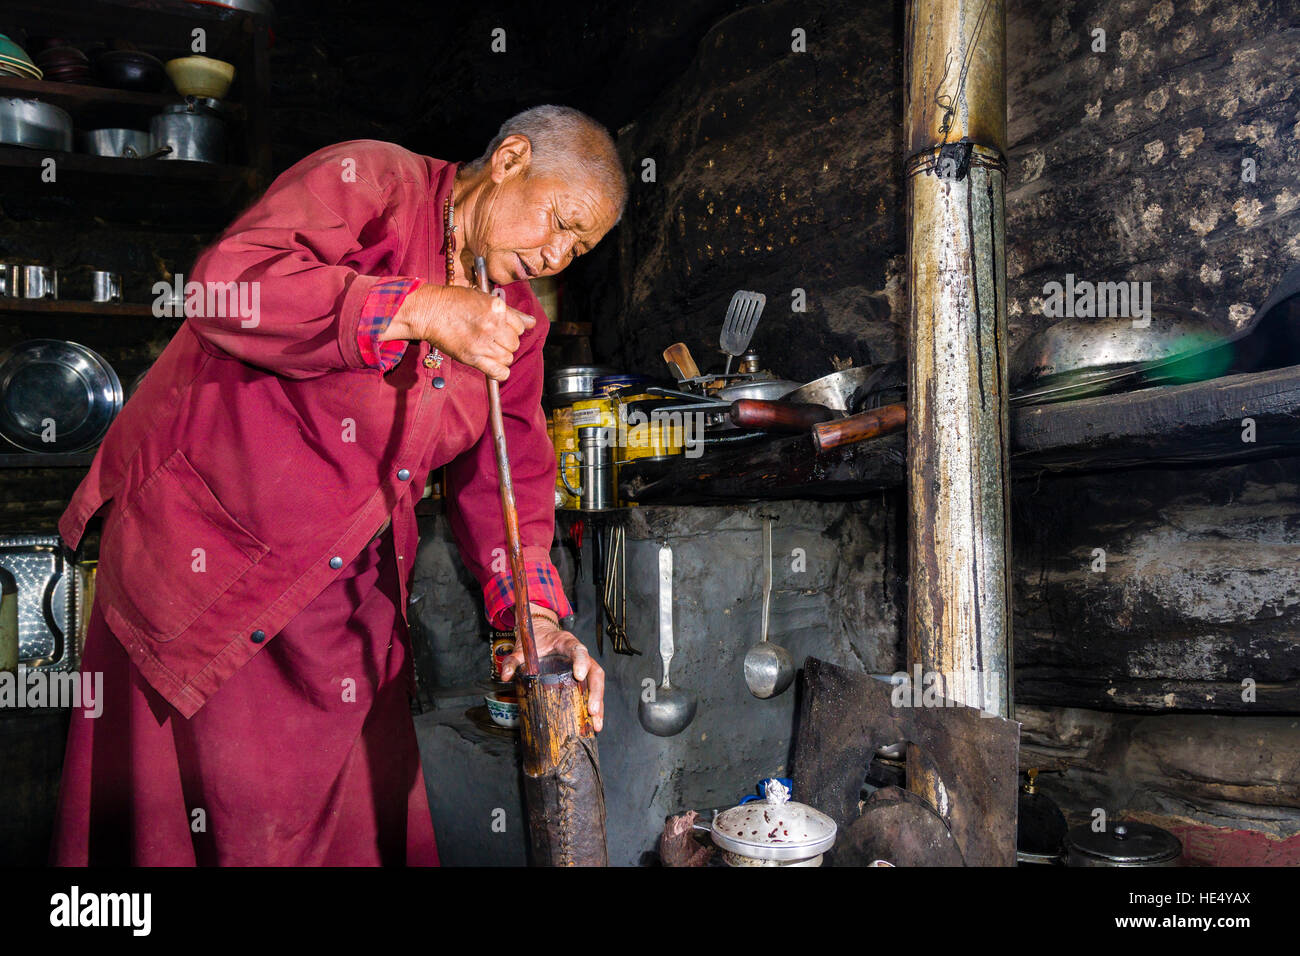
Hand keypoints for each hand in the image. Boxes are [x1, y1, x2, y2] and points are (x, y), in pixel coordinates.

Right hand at [385, 284, 535, 380]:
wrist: (429, 311)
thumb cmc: (454, 301)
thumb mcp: (484, 298)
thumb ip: (511, 313)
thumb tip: (532, 322)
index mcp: (497, 309)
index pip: (520, 326)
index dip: (512, 328)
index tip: (501, 328)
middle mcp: (492, 326)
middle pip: (515, 343)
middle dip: (507, 342)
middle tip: (493, 339)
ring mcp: (483, 343)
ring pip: (508, 358)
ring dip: (502, 356)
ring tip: (489, 349)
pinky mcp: (472, 357)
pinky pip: (498, 372)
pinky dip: (500, 372)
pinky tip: (494, 366)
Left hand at [500, 607, 605, 732]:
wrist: (540, 633)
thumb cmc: (534, 640)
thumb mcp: (522, 649)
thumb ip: (512, 661)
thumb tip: (505, 676)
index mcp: (566, 642)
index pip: (578, 649)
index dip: (581, 661)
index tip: (579, 675)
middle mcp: (579, 654)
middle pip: (595, 671)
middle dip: (596, 692)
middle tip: (592, 711)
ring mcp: (583, 666)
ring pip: (596, 683)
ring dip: (599, 704)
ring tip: (596, 724)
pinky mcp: (581, 678)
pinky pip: (591, 691)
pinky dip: (594, 707)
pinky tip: (592, 723)